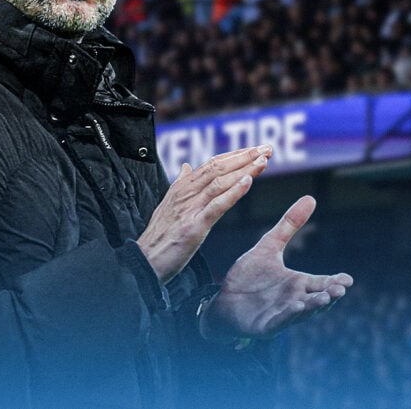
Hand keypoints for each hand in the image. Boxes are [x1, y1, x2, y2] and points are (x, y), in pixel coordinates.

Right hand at [138, 145, 272, 282]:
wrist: (144, 261)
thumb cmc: (158, 237)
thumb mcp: (168, 207)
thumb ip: (180, 186)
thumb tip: (186, 167)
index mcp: (181, 188)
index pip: (211, 164)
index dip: (235, 155)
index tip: (255, 149)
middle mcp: (185, 193)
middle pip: (217, 168)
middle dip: (244, 157)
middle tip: (267, 149)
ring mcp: (189, 209)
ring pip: (219, 182)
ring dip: (243, 169)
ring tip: (263, 161)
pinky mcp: (193, 226)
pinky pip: (216, 206)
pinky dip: (233, 192)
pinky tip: (247, 182)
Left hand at [200, 195, 352, 341]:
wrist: (222, 300)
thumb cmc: (249, 276)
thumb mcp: (268, 247)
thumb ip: (288, 226)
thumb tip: (311, 197)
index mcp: (298, 284)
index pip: (322, 283)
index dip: (335, 282)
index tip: (348, 279)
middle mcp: (294, 300)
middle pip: (317, 299)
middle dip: (329, 295)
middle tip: (340, 289)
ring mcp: (281, 314)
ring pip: (302, 312)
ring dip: (313, 307)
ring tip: (324, 299)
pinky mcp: (265, 325)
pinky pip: (280, 321)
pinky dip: (288, 316)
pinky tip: (295, 307)